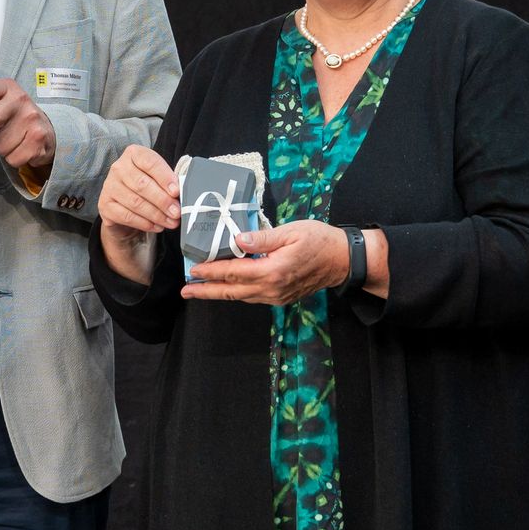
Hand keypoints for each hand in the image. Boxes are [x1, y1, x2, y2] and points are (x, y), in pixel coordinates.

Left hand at [0, 79, 56, 171]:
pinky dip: (11, 158)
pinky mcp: (38, 139)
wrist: (47, 131)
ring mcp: (32, 119)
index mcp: (7, 88)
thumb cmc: (15, 118)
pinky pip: (12, 157)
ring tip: (9, 140)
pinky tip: (19, 148)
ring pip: (0, 144)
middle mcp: (21, 100)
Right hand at [97, 145, 177, 286]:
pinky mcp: (105, 205)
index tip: (177, 192)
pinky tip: (157, 226)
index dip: (164, 177)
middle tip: (177, 212)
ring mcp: (109, 186)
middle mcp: (118, 167)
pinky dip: (145, 223)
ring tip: (171, 222)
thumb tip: (181, 194)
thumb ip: (168, 181)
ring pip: (135, 202)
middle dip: (163, 200)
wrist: (124, 205)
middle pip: (142, 184)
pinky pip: (127, 216)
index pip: (150, 162)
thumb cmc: (147, 187)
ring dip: (156, 215)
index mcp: (133, 154)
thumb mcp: (157, 178)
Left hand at [179, 219, 349, 306]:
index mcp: (273, 270)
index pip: (233, 272)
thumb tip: (238, 240)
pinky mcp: (281, 298)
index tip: (193, 270)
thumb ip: (263, 238)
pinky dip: (236, 292)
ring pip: (240, 297)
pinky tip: (226, 287)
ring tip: (199, 290)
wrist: (343, 260)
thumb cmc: (320, 241)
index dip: (211, 271)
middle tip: (186, 291)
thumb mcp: (291, 231)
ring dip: (218, 293)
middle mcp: (272, 288)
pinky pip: (252, 297)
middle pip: (231, 291)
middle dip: (206, 291)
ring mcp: (277, 296)